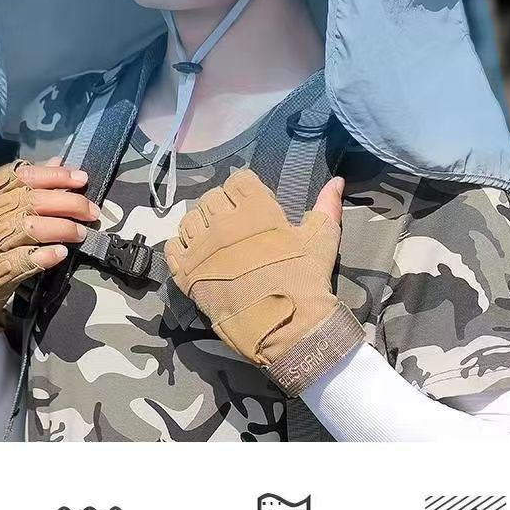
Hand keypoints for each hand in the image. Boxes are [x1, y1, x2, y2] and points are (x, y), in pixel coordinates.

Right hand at [0, 156, 97, 350]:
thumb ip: (23, 184)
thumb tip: (57, 162)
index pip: (21, 175)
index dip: (54, 175)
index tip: (81, 179)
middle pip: (31, 200)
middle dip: (68, 203)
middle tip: (91, 210)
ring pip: (31, 227)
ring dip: (63, 228)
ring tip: (81, 232)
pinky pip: (24, 260)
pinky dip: (46, 255)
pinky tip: (62, 252)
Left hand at [164, 168, 363, 395]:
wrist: (288, 329)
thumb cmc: (305, 281)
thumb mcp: (321, 240)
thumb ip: (327, 206)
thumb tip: (337, 181)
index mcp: (255, 209)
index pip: (238, 180)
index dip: (245, 191)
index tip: (252, 207)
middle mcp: (224, 223)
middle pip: (212, 198)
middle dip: (224, 208)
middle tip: (237, 229)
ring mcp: (202, 248)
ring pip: (190, 220)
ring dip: (202, 226)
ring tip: (218, 243)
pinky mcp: (187, 273)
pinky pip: (172, 247)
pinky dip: (182, 248)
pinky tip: (199, 257)